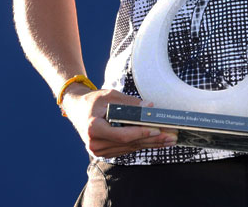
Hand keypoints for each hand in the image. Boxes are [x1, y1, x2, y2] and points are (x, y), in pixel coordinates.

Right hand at [60, 86, 177, 157]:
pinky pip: (126, 149)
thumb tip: (150, 107)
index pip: (122, 134)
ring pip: (130, 148)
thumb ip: (130, 103)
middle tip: (171, 137)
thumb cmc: (93, 101)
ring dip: (150, 144)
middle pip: (129, 143)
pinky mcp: (105, 152)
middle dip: (152, 140)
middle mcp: (95, 143)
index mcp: (93, 128)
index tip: (157, 130)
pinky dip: (142, 144)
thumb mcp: (110, 96)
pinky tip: (156, 142)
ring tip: (169, 140)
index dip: (141, 133)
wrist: (77, 109)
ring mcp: (99, 150)